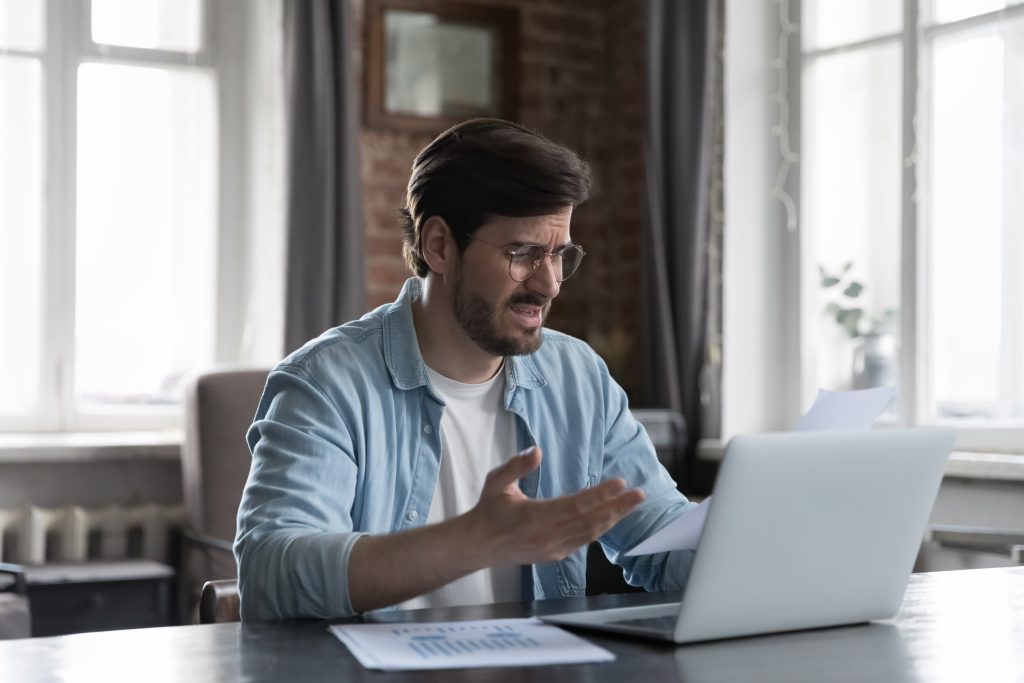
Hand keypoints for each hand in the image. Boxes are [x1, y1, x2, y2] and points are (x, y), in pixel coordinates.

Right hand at [464, 446, 645, 565]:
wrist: (479, 545)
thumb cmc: (489, 510)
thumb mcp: (496, 482)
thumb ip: (516, 466)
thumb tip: (536, 451)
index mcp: (534, 517)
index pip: (576, 505)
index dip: (601, 494)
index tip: (620, 483)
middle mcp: (547, 536)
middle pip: (591, 521)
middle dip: (618, 507)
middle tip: (640, 494)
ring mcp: (553, 549)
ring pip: (591, 533)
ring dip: (614, 518)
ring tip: (632, 503)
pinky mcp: (555, 556)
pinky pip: (584, 541)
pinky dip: (601, 528)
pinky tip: (612, 516)